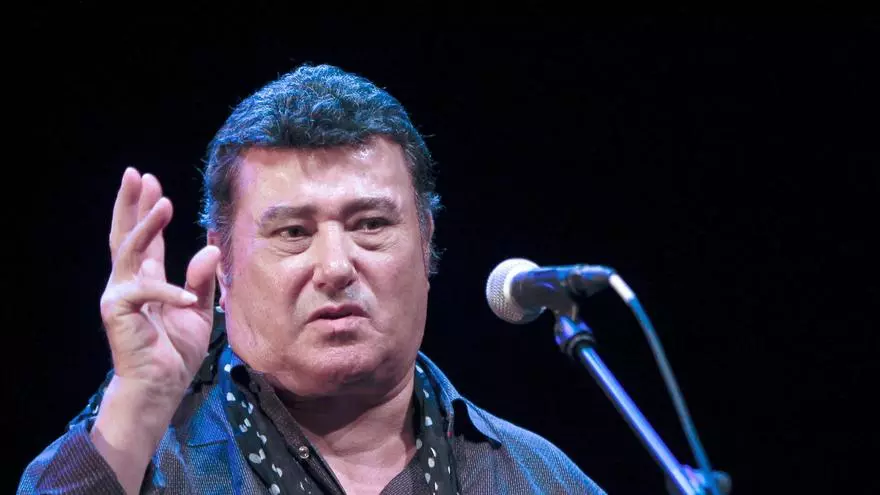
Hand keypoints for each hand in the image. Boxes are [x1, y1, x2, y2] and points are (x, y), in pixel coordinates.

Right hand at [99, 167, 220, 401]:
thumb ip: (202, 280)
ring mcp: (120, 295)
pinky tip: (186, 298)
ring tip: (163, 202)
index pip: (145, 239)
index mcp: (147, 281)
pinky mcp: (117, 311)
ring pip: (130, 250)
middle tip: (135, 174)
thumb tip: (211, 247)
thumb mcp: (199, 311)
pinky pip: (144, 291)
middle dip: (130, 203)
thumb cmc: (176, 353)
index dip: (148, 211)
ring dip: (146, 225)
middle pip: (125, 234)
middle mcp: (128, 283)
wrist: (162, 387)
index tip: (153, 184)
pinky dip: (168, 290)